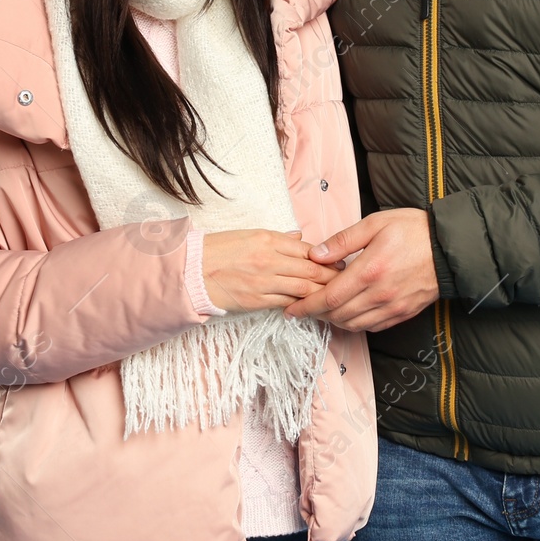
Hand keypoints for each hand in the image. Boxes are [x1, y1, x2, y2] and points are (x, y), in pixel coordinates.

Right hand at [203, 229, 343, 311]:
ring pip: (303, 287)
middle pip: (311, 269)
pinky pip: (287, 302)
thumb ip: (277, 238)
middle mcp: (269, 259)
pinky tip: (312, 306)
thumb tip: (299, 238)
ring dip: (322, 292)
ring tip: (336, 294)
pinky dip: (302, 304)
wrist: (192, 271)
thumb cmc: (218, 250)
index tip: (339, 262)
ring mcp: (264, 281)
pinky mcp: (258, 300)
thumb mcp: (249, 235)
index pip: (307, 249)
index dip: (327, 258)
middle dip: (331, 276)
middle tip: (347, 280)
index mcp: (268, 239)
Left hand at [283, 208, 438, 331]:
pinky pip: (372, 326)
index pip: (329, 298)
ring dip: (334, 320)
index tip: (292, 308)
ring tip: (323, 309)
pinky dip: (355, 323)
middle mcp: (380, 294)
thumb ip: (343, 241)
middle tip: (303, 307)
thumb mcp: (375, 223)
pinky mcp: (403, 313)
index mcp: (370, 271)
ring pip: (353, 324)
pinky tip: (349, 312)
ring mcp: (393, 307)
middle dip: (316, 314)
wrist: (450, 248)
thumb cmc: (414, 230)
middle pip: (338, 315)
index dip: (307, 306)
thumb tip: (316, 255)